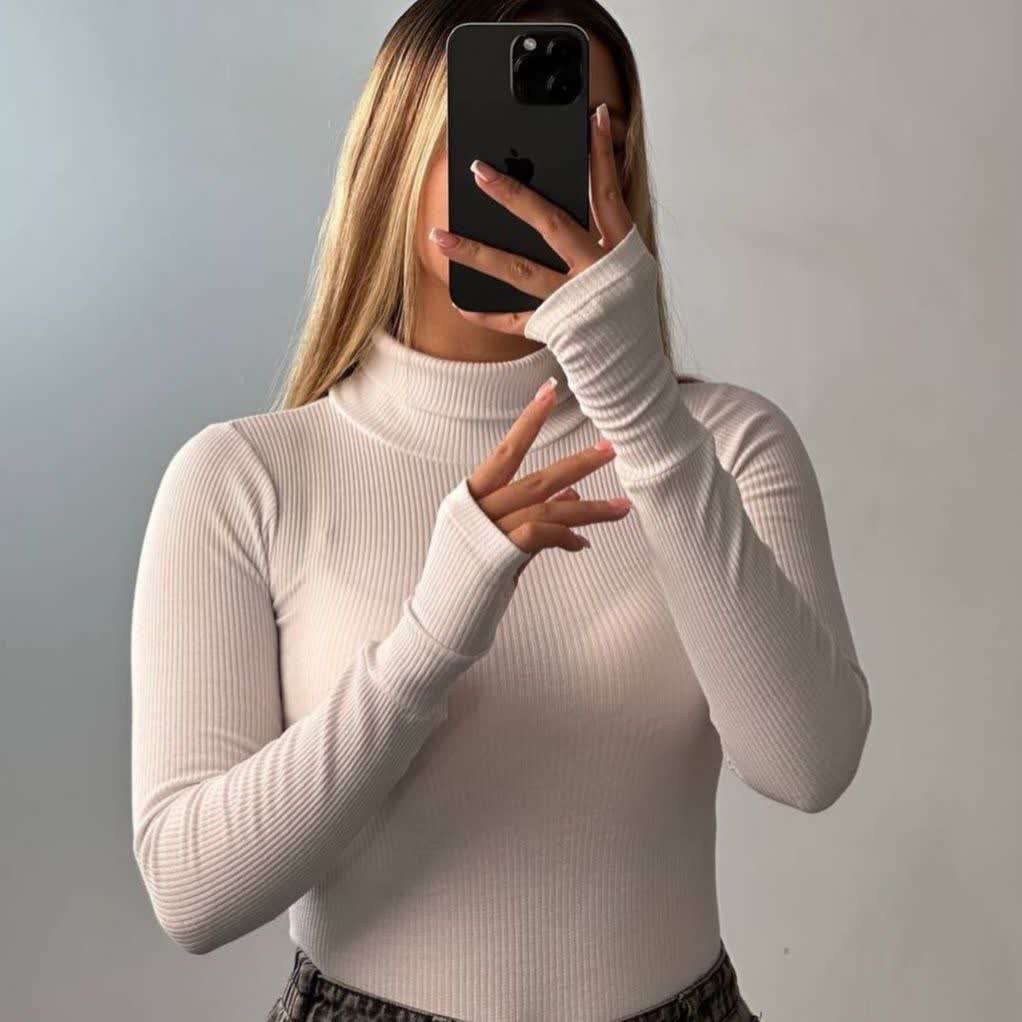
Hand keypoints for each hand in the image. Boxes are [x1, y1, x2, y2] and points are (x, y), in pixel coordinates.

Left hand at [429, 102, 634, 335]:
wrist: (630, 363)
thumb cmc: (628, 308)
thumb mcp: (629, 263)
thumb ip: (604, 226)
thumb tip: (576, 187)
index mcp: (617, 251)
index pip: (607, 194)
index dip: (601, 155)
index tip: (591, 115)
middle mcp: (592, 272)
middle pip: (550, 224)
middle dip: (513, 195)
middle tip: (477, 170)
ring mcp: (569, 300)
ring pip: (518, 270)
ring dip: (475, 252)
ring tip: (439, 236)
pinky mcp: (553, 327)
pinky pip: (512, 320)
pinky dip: (485, 313)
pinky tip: (460, 302)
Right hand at [467, 374, 632, 577]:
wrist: (441, 622)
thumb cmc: (468, 583)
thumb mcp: (499, 542)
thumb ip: (532, 516)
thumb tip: (573, 494)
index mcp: (471, 498)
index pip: (505, 451)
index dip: (529, 420)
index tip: (550, 391)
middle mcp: (476, 509)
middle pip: (537, 477)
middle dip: (578, 462)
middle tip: (611, 447)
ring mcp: (485, 532)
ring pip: (548, 507)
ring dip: (591, 507)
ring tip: (623, 506)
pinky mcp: (497, 556)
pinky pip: (542, 534)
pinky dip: (568, 537)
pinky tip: (583, 544)